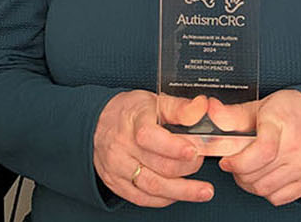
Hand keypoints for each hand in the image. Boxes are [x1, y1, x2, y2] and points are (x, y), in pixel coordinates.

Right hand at [93, 91, 213, 206]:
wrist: (97, 124)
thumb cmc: (130, 113)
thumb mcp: (153, 101)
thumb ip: (180, 107)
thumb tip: (201, 109)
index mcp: (132, 121)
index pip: (149, 136)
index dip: (174, 147)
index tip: (194, 150)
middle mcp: (122, 146)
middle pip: (159, 165)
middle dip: (188, 167)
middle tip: (201, 160)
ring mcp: (118, 168)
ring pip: (153, 186)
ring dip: (183, 191)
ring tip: (204, 191)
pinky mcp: (117, 184)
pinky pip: (143, 198)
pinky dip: (165, 198)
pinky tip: (179, 194)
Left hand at [218, 89, 300, 205]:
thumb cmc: (290, 110)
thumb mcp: (260, 106)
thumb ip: (233, 114)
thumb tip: (210, 109)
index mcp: (283, 125)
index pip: (261, 151)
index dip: (238, 162)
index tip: (226, 161)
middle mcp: (297, 148)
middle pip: (258, 175)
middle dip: (238, 172)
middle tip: (235, 163)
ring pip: (265, 189)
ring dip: (249, 183)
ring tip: (248, 169)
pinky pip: (279, 198)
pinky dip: (266, 192)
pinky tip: (264, 177)